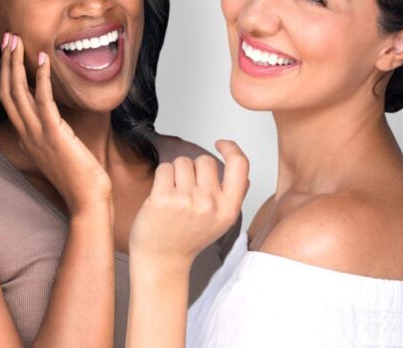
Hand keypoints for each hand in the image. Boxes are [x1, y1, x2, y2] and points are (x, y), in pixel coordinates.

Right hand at [0, 33, 112, 213]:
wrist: (88, 200)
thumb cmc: (79, 177)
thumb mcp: (58, 151)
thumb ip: (51, 134)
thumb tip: (54, 118)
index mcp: (27, 137)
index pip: (8, 100)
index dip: (5, 74)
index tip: (9, 53)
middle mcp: (27, 134)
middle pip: (6, 91)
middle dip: (5, 63)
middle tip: (7, 38)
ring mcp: (38, 134)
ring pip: (17, 92)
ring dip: (16, 64)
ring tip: (17, 41)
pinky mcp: (54, 133)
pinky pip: (43, 100)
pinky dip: (40, 78)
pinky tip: (43, 60)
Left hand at [129, 141, 248, 266]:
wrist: (162, 259)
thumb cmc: (188, 238)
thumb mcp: (221, 221)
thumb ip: (232, 195)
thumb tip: (241, 169)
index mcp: (228, 209)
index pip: (240, 165)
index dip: (232, 148)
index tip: (221, 144)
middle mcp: (210, 204)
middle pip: (204, 160)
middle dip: (194, 169)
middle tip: (187, 191)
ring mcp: (187, 201)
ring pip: (182, 162)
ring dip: (176, 173)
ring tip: (174, 196)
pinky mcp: (163, 198)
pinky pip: (164, 168)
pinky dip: (161, 177)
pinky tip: (162, 196)